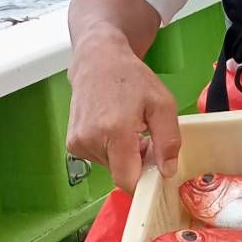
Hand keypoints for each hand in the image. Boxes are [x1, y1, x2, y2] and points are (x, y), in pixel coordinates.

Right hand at [67, 32, 180, 193]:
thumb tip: (167, 172)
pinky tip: (111, 128)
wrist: (98, 61)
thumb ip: (169, 141)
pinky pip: (99, 159)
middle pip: (121, 174)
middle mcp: (91, 141)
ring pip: (110, 167)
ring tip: (126, 128)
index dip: (144, 180)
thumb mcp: (162, 104)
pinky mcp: (73, 143)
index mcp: (115, 132)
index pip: (127, 181)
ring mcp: (78, 143)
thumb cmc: (132, 79)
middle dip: (136, 163)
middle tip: (143, 137)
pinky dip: (110, 150)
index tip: (155, 168)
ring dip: (123, 156)